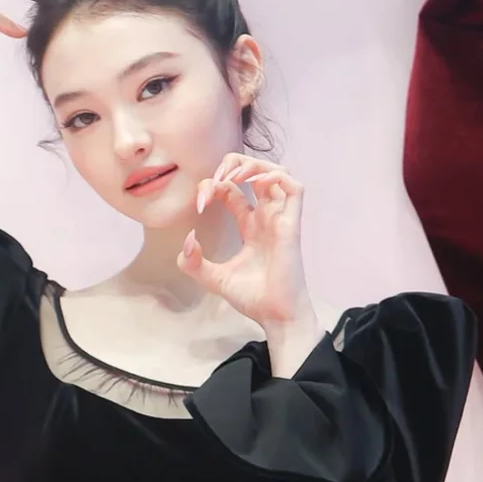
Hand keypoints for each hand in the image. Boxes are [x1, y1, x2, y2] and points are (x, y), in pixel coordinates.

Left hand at [179, 153, 315, 328]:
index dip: (213, 187)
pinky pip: (293, 187)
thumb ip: (194, 262)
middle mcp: (266, 217)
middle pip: (256, 171)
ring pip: (277, 172)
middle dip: (233, 165)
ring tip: (233, 177)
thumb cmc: (253, 298)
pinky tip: (252, 184)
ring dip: (254, 165)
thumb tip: (189, 239)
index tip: (199, 204)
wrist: (274, 316)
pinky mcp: (292, 225)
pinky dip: (274, 176)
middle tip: (216, 179)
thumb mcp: (213, 278)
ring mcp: (280, 219)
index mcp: (250, 225)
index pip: (233, 190)